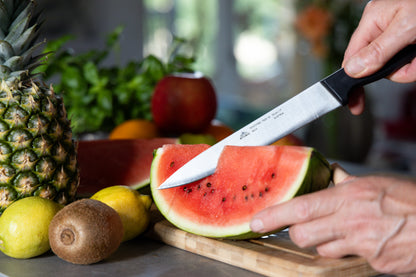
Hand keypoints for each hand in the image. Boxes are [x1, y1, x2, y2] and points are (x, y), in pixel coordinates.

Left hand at [250, 164, 415, 274]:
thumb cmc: (413, 201)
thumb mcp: (377, 183)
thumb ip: (347, 182)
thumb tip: (331, 174)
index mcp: (349, 197)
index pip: (300, 208)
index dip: (274, 216)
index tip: (256, 221)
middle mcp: (351, 222)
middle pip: (303, 236)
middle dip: (298, 233)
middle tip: (303, 227)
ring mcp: (362, 246)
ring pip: (323, 250)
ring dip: (325, 243)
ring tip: (345, 231)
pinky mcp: (374, 263)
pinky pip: (349, 260)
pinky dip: (352, 253)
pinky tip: (368, 241)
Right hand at [342, 0, 415, 114]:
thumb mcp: (406, 28)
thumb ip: (378, 51)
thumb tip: (352, 70)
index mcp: (373, 20)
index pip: (352, 57)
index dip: (353, 81)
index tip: (355, 103)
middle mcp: (381, 27)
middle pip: (376, 65)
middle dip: (397, 71)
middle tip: (414, 65)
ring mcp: (396, 36)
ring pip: (395, 68)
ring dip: (412, 68)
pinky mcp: (408, 42)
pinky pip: (407, 64)